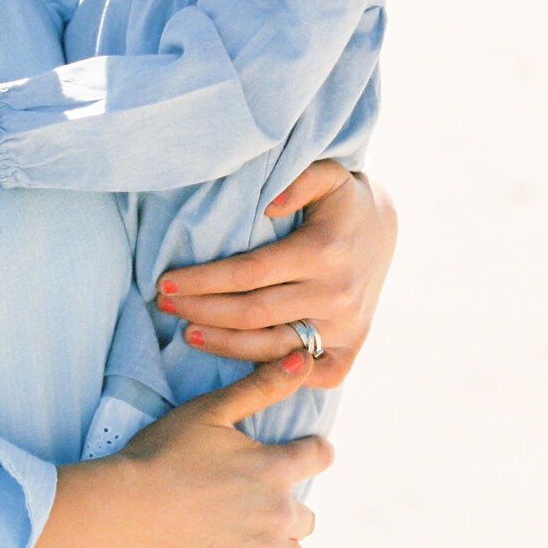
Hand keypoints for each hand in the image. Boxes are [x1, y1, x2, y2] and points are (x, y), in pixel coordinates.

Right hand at [32, 353, 332, 547]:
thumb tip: (304, 358)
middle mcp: (280, 513)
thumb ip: (262, 387)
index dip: (308, 451)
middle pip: (307, 512)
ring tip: (242, 531)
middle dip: (286, 503)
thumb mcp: (211, 410)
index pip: (320, 456)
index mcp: (276, 467)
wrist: (124, 512)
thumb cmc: (162, 453)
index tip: (290, 454)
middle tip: (248, 498)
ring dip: (277, 541)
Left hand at [154, 162, 396, 387]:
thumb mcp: (328, 174)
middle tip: (164, 303)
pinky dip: (266, 370)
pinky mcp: (350, 351)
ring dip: (221, 343)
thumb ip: (299, 179)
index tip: (166, 280)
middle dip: (200, 310)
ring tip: (186, 330)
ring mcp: (345, 329)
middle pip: (250, 314)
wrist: (383, 230)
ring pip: (269, 349)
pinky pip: (301, 373)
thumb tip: (269, 203)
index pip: (248, 274)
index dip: (203, 280)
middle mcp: (335, 295)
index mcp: (323, 253)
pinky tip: (235, 356)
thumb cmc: (340, 201)